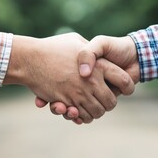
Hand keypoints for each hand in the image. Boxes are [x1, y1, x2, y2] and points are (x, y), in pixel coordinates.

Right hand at [4, 33, 132, 123]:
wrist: (30, 58)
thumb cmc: (52, 47)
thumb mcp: (75, 40)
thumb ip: (89, 49)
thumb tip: (96, 55)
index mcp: (98, 65)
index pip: (124, 80)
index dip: (128, 85)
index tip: (125, 87)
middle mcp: (92, 81)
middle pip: (112, 102)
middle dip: (110, 103)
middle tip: (104, 100)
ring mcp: (79, 94)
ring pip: (97, 112)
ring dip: (96, 112)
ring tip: (92, 106)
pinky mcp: (66, 103)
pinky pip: (81, 116)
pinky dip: (82, 117)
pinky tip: (78, 110)